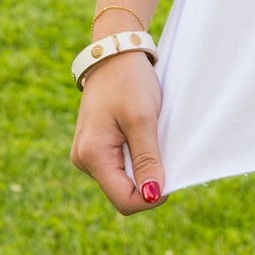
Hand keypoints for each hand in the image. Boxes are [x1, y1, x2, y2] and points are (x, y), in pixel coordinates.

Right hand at [69, 50, 164, 213]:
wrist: (115, 53)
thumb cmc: (128, 81)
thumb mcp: (142, 119)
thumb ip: (146, 159)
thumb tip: (152, 195)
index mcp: (91, 155)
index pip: (124, 200)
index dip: (151, 196)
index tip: (170, 174)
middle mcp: (83, 160)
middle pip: (123, 192)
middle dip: (146, 179)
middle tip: (160, 146)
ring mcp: (87, 154)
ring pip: (122, 180)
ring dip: (141, 166)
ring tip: (148, 135)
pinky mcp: (95, 146)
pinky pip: (119, 165)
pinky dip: (135, 156)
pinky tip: (141, 135)